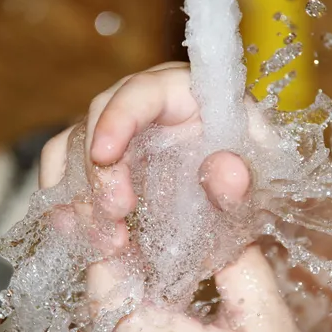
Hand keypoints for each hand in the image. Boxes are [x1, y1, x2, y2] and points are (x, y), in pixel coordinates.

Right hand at [38, 62, 302, 331]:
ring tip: (108, 241)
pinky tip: (82, 234)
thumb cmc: (255, 175)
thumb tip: (227, 171)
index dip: (118, 118)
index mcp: (186, 92)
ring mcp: (122, 134)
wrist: (242, 199)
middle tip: (116, 218)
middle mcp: (146, 106)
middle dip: (99, 171)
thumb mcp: (262, 179)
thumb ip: (246, 179)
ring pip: (74, 147)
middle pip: (98, 119)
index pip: (143, 90)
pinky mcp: (107, 163)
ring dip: (81, 195)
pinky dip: (69, 204)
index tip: (104, 155)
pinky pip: (70, 175)